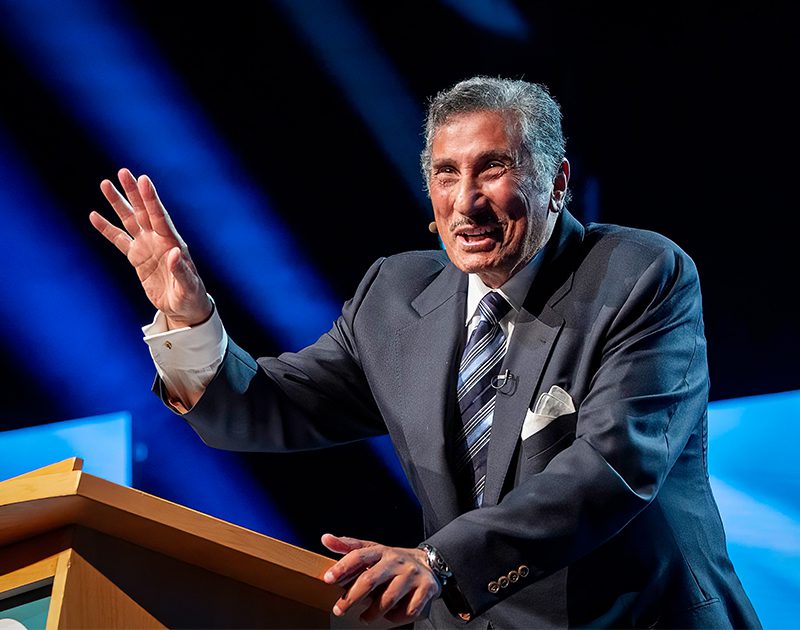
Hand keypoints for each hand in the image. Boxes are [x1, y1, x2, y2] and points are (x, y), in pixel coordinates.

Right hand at [90, 168, 211, 327]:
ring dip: (118, 203)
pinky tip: (94, 216)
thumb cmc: (190, 296)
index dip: (151, 199)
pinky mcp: (137, 257)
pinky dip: (106, 229)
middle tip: (123, 172)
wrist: (183, 306)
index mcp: (173, 243)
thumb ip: (181, 271)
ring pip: (129, 220)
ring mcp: (146, 247)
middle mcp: (159, 240)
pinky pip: (119, 240)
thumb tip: (174, 254)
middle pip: (143, 212)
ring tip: (105, 184)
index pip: (160, 217)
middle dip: (134, 192)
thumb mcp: (188, 287)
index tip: (144, 180)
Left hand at [321, 533, 439, 626]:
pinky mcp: (426, 587)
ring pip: (389, 598)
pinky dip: (397, 617)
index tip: (328, 578)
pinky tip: (390, 616)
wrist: (429, 563)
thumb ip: (349, 547)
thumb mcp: (373, 551)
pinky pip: (409, 609)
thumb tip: (325, 538)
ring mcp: (412, 574)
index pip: (359, 555)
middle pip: (371, 579)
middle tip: (339, 610)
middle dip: (352, 597)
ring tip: (364, 618)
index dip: (343, 566)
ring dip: (373, 612)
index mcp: (381, 551)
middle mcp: (396, 560)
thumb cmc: (392, 561)